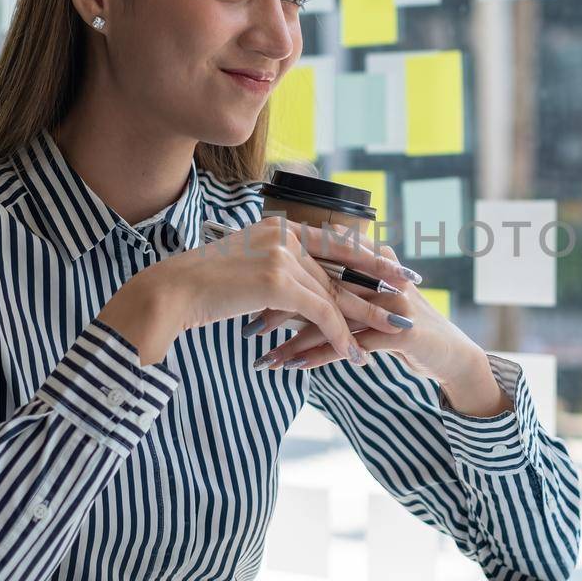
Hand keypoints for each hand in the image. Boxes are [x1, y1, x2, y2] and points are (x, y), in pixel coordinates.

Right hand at [99, 217, 416, 365]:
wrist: (170, 294)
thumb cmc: (202, 290)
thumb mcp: (248, 274)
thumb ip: (279, 276)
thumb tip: (301, 296)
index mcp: (279, 228)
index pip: (335, 243)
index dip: (369, 257)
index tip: (396, 267)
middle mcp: (284, 235)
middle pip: (341, 268)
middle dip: (378, 284)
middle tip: (411, 295)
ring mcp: (281, 255)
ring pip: (335, 293)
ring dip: (365, 318)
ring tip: (396, 330)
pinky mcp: (277, 280)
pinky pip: (320, 312)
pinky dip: (339, 334)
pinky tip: (354, 353)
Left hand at [248, 237, 481, 384]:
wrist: (449, 354)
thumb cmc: (403, 328)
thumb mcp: (371, 304)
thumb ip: (339, 290)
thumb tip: (293, 290)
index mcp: (370, 264)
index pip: (320, 268)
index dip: (284, 284)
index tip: (250, 299)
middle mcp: (379, 278)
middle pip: (319, 292)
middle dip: (281, 312)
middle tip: (247, 328)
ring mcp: (389, 304)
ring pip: (330, 319)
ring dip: (293, 341)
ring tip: (264, 358)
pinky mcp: (398, 332)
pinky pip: (349, 344)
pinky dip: (318, 355)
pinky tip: (293, 366)